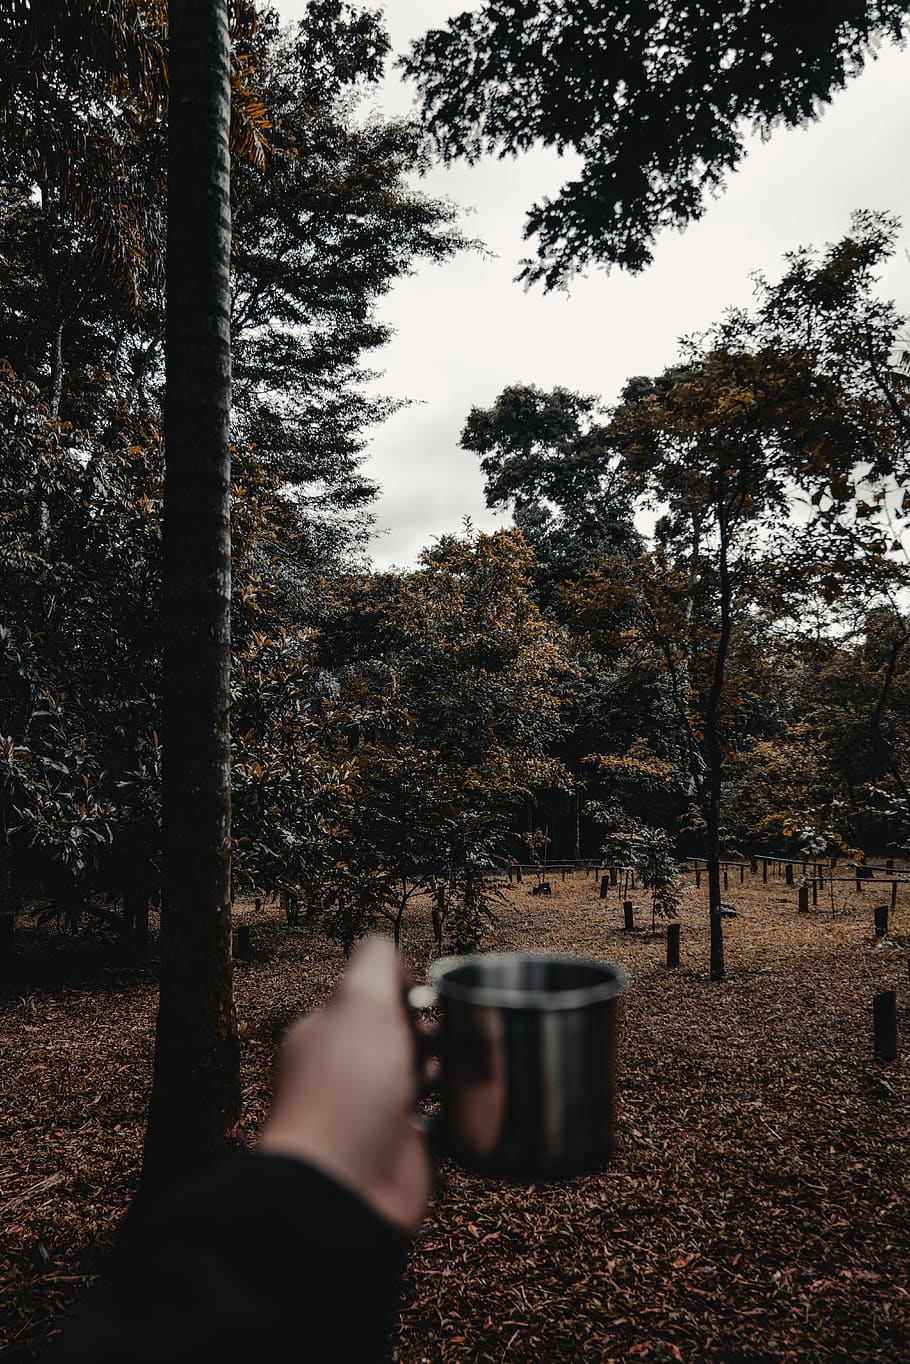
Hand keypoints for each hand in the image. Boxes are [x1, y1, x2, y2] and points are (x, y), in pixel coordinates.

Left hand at [259, 936, 431, 1231]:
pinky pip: (437, 1124)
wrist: (347, 1186)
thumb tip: (390, 949)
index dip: (403, 992)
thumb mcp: (360, 1001)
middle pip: (398, 1037)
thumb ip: (375, 962)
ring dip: (444, 1069)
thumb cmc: (349, 1089)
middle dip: (430, 1029)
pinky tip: (466, 1105)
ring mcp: (374, 1116)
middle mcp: (346, 1075)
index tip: (427, 997)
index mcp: (325, 1036)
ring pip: (418, 1079)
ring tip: (457, 1069)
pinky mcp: (403, 1152)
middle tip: (447, 1034)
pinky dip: (454, 1115)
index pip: (369, 1000)